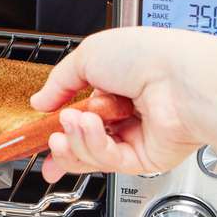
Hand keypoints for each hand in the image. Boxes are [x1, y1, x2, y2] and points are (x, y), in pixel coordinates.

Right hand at [30, 27, 212, 181]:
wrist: (180, 78)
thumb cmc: (147, 56)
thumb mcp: (88, 55)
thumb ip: (58, 82)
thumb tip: (40, 101)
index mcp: (115, 87)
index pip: (79, 115)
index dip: (56, 127)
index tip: (37, 135)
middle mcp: (126, 113)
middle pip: (82, 141)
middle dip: (61, 140)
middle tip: (51, 133)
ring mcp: (136, 137)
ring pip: (90, 154)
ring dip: (76, 138)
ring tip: (74, 121)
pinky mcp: (145, 159)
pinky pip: (108, 161)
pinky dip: (94, 144)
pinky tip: (92, 127)